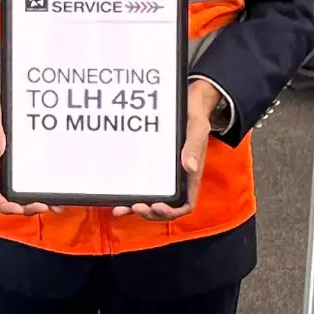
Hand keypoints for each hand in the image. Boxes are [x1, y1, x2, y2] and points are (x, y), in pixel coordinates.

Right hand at [0, 70, 58, 216]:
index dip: (7, 205)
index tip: (23, 208)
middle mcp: (0, 164)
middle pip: (10, 196)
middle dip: (28, 206)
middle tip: (49, 206)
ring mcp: (10, 159)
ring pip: (22, 186)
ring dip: (38, 197)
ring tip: (58, 202)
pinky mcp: (20, 151)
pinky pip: (30, 172)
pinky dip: (42, 180)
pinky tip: (57, 180)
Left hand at [112, 79, 219, 221]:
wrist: (186, 102)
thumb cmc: (193, 115)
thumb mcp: (197, 128)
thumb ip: (193, 146)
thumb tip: (190, 167)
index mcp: (190, 175)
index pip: (185, 204)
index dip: (172, 211)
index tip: (157, 205)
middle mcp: (176, 179)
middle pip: (164, 208)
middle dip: (149, 212)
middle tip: (135, 207)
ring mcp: (162, 175)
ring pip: (150, 200)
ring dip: (135, 208)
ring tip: (120, 209)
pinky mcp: (149, 166)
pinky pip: (141, 186)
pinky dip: (129, 195)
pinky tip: (116, 197)